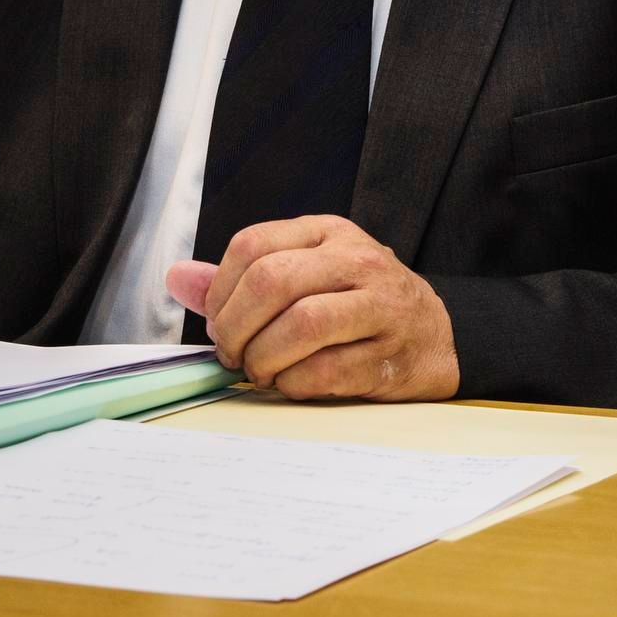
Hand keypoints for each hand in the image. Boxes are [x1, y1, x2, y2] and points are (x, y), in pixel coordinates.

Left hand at [163, 215, 458, 400]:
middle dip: (236, 327)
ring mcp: (380, 307)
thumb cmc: (359, 303)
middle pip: (272, 282)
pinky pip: (325, 371)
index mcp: (327, 232)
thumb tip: (177, 278)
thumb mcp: (306, 272)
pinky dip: (292, 384)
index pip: (252, 246)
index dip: (220, 291)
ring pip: (301, 325)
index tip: (218, 323)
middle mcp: (356, 261)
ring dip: (263, 358)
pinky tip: (288, 384)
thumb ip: (242, 277)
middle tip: (232, 354)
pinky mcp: (391, 356)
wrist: (439, 335)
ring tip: (258, 370)